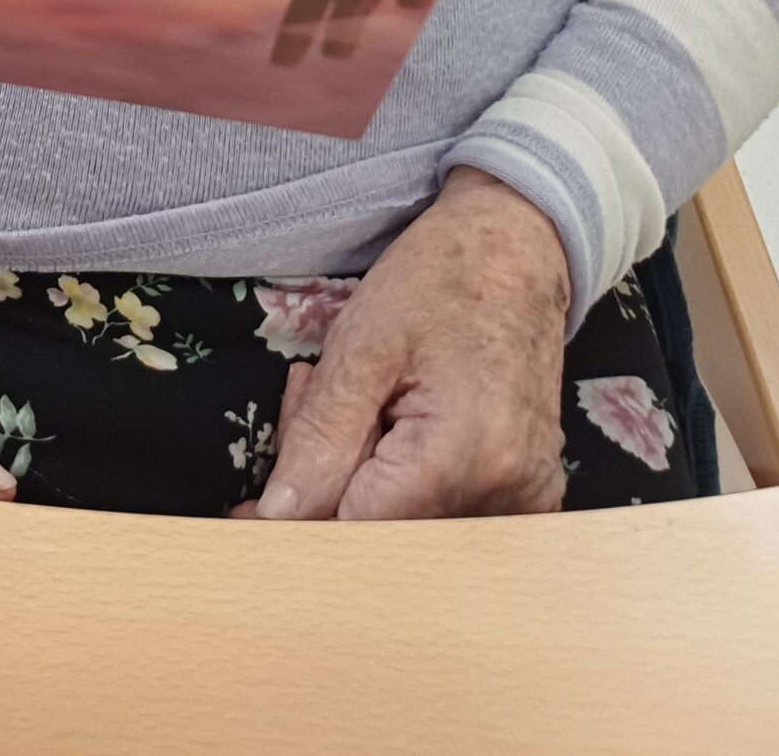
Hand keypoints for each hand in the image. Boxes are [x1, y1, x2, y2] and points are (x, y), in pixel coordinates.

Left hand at [253, 166, 570, 520]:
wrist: (515, 251)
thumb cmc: (439, 280)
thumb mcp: (360, 346)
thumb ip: (319, 438)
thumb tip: (276, 519)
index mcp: (465, 456)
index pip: (359, 528)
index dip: (299, 515)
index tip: (249, 506)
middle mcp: (507, 495)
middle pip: (383, 528)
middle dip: (327, 481)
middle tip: (307, 400)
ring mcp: (525, 501)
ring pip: (407, 522)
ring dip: (360, 474)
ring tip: (360, 398)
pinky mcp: (529, 495)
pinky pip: (442, 510)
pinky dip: (400, 476)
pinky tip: (392, 420)